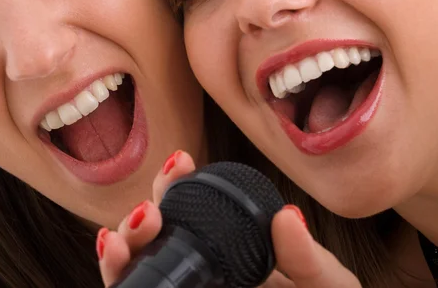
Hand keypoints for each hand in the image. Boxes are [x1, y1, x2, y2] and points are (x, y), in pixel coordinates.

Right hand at [97, 151, 361, 287]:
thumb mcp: (324, 284)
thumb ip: (307, 257)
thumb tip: (288, 216)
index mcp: (229, 252)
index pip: (192, 211)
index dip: (177, 183)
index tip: (181, 162)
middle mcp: (200, 271)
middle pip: (153, 235)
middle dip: (141, 213)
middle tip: (151, 209)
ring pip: (136, 264)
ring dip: (123, 240)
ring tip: (138, 227)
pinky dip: (116, 273)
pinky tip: (114, 252)